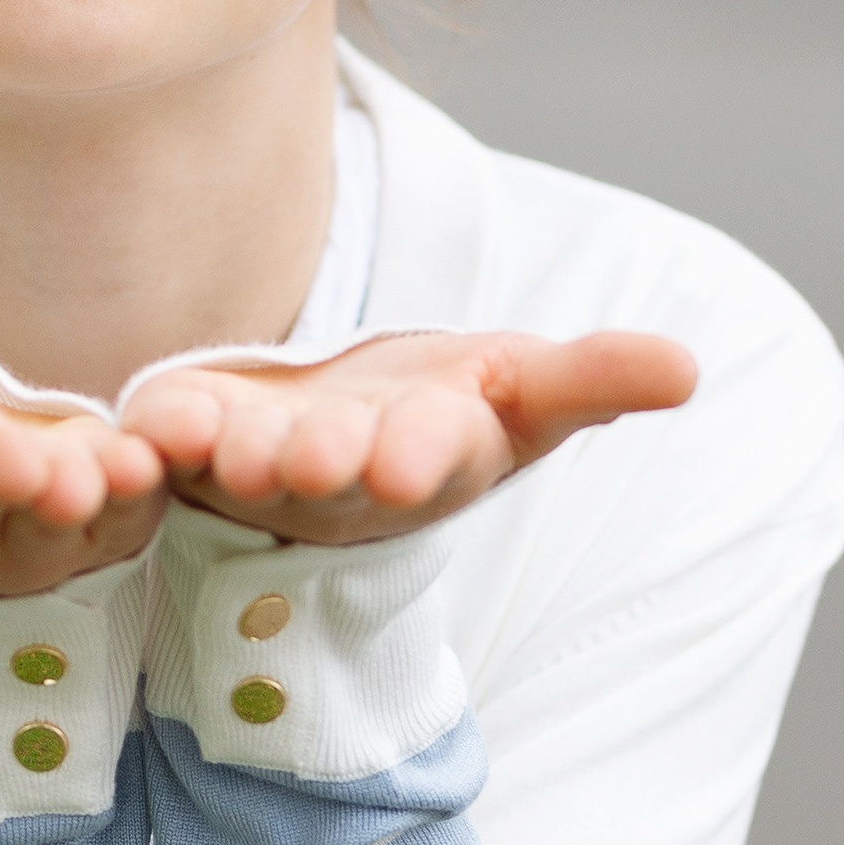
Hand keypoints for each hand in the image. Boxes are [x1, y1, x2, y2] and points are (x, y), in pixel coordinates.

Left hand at [121, 329, 696, 546]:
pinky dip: (158, 431)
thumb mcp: (522, 391)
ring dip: (239, 456)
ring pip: (244, 463)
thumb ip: (593, 379)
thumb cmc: (440, 414)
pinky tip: (155, 418)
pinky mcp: (184, 440)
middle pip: (335, 469)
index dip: (426, 454)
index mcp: (428, 457)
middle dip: (330, 463)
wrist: (331, 439)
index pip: (435, 456)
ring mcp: (256, 464)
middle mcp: (340, 474)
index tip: (417, 459)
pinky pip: (163, 440)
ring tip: (236, 449)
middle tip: (319, 457)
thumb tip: (688, 370)